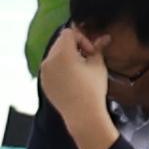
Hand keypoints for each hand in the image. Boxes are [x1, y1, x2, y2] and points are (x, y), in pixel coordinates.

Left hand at [31, 25, 119, 148]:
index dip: (82, 39)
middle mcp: (48, 60)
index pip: (68, 33)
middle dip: (73, 47)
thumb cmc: (93, 89)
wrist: (83, 115)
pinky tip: (71, 79)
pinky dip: (59, 68)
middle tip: (86, 59)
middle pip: (60, 42)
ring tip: (79, 70)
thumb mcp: (98, 66)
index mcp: (61, 53)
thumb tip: (105, 37)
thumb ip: (98, 48)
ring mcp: (43, 72)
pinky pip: (50, 67)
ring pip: (54, 54)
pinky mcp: (43, 82)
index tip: (90, 52)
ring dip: (66, 56)